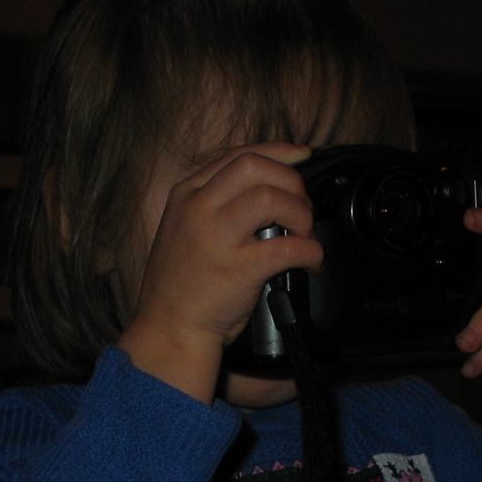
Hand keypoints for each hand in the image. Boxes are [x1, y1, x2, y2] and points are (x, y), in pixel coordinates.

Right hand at [118, 142, 319, 402]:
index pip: (239, 154)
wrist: (169, 328)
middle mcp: (198, 208)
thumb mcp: (185, 228)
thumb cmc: (182, 284)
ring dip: (300, 213)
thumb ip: (216, 204)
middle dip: (291, 181)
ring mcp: (216, 237)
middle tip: (301, 207)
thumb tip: (269, 188)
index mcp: (186, 194)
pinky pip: (288, 247)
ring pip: (271, 198)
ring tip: (304, 233)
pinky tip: (312, 261)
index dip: (278, 152)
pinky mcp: (237, 268)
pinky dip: (310, 251)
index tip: (302, 156)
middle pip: (256, 166)